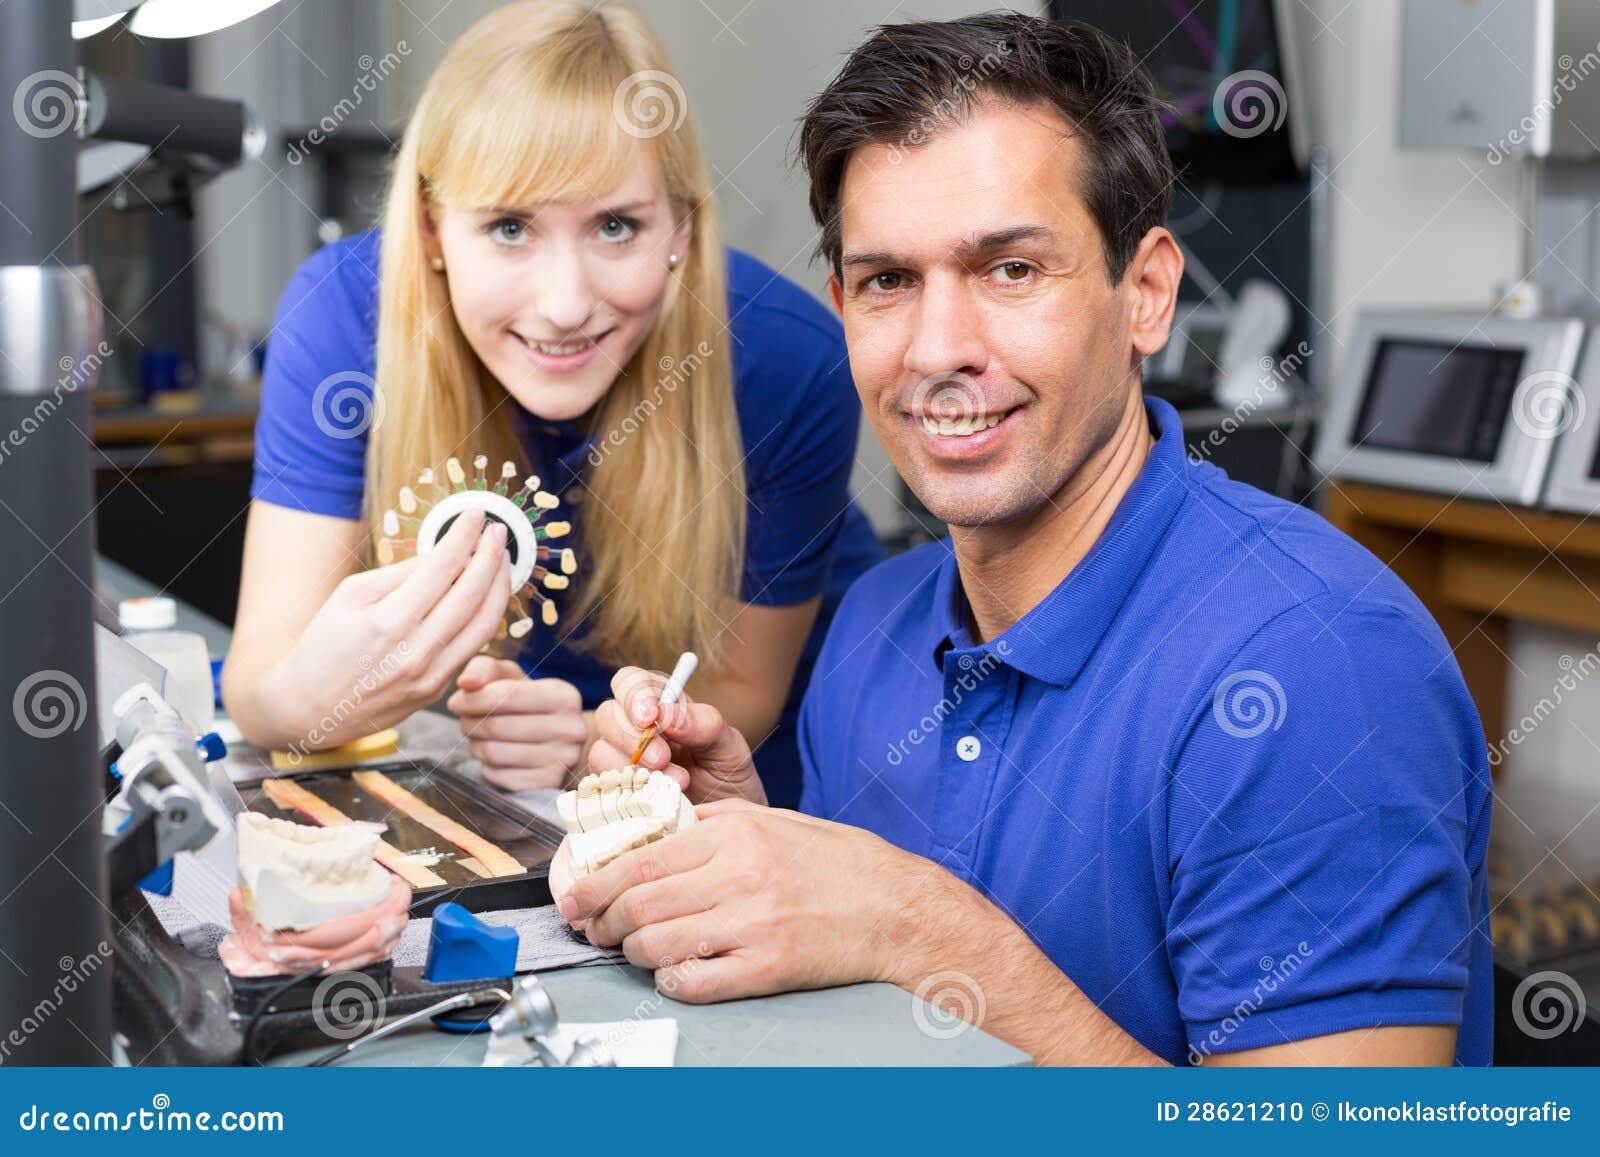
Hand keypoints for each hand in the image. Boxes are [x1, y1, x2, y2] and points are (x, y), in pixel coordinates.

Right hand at [259, 508, 510, 748]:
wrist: (308, 707)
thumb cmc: (323, 645)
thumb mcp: (350, 596)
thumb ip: (401, 574)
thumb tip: (444, 553)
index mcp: (387, 621)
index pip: (441, 568)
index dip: (464, 536)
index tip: (475, 515)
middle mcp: (414, 651)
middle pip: (472, 594)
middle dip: (491, 556)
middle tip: (497, 531)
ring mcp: (430, 675)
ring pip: (485, 625)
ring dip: (500, 587)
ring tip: (501, 560)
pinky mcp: (437, 689)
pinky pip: (473, 647)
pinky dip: (485, 616)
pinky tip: (486, 595)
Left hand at [447, 659, 585, 790]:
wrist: (559, 743)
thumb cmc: (528, 704)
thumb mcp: (511, 678)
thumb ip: (485, 669)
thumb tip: (466, 682)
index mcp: (564, 695)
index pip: (504, 696)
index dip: (471, 699)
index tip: (456, 702)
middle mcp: (570, 728)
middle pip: (496, 726)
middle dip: (469, 723)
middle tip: (465, 721)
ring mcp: (562, 760)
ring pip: (494, 753)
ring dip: (475, 745)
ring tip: (478, 738)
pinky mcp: (548, 784)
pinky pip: (498, 777)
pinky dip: (487, 767)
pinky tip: (494, 758)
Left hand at [557, 800, 940, 1001]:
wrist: (896, 906)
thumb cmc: (837, 862)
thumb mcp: (773, 820)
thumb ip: (713, 823)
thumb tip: (652, 834)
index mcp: (735, 832)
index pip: (639, 859)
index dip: (595, 884)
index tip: (578, 897)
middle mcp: (738, 874)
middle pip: (638, 904)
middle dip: (603, 923)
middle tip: (596, 930)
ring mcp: (752, 923)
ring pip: (656, 945)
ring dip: (634, 954)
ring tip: (637, 951)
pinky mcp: (766, 966)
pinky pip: (693, 981)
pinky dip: (670, 981)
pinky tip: (675, 973)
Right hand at [587, 666, 766, 805]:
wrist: (726, 829)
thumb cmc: (728, 780)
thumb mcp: (729, 748)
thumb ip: (705, 724)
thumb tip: (669, 715)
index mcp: (662, 706)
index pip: (630, 682)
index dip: (634, 694)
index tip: (651, 716)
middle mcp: (635, 730)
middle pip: (608, 714)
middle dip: (632, 736)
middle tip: (663, 759)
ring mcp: (621, 762)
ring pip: (601, 751)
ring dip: (634, 768)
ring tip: (677, 784)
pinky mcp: (615, 794)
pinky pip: (603, 787)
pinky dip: (628, 792)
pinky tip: (656, 801)